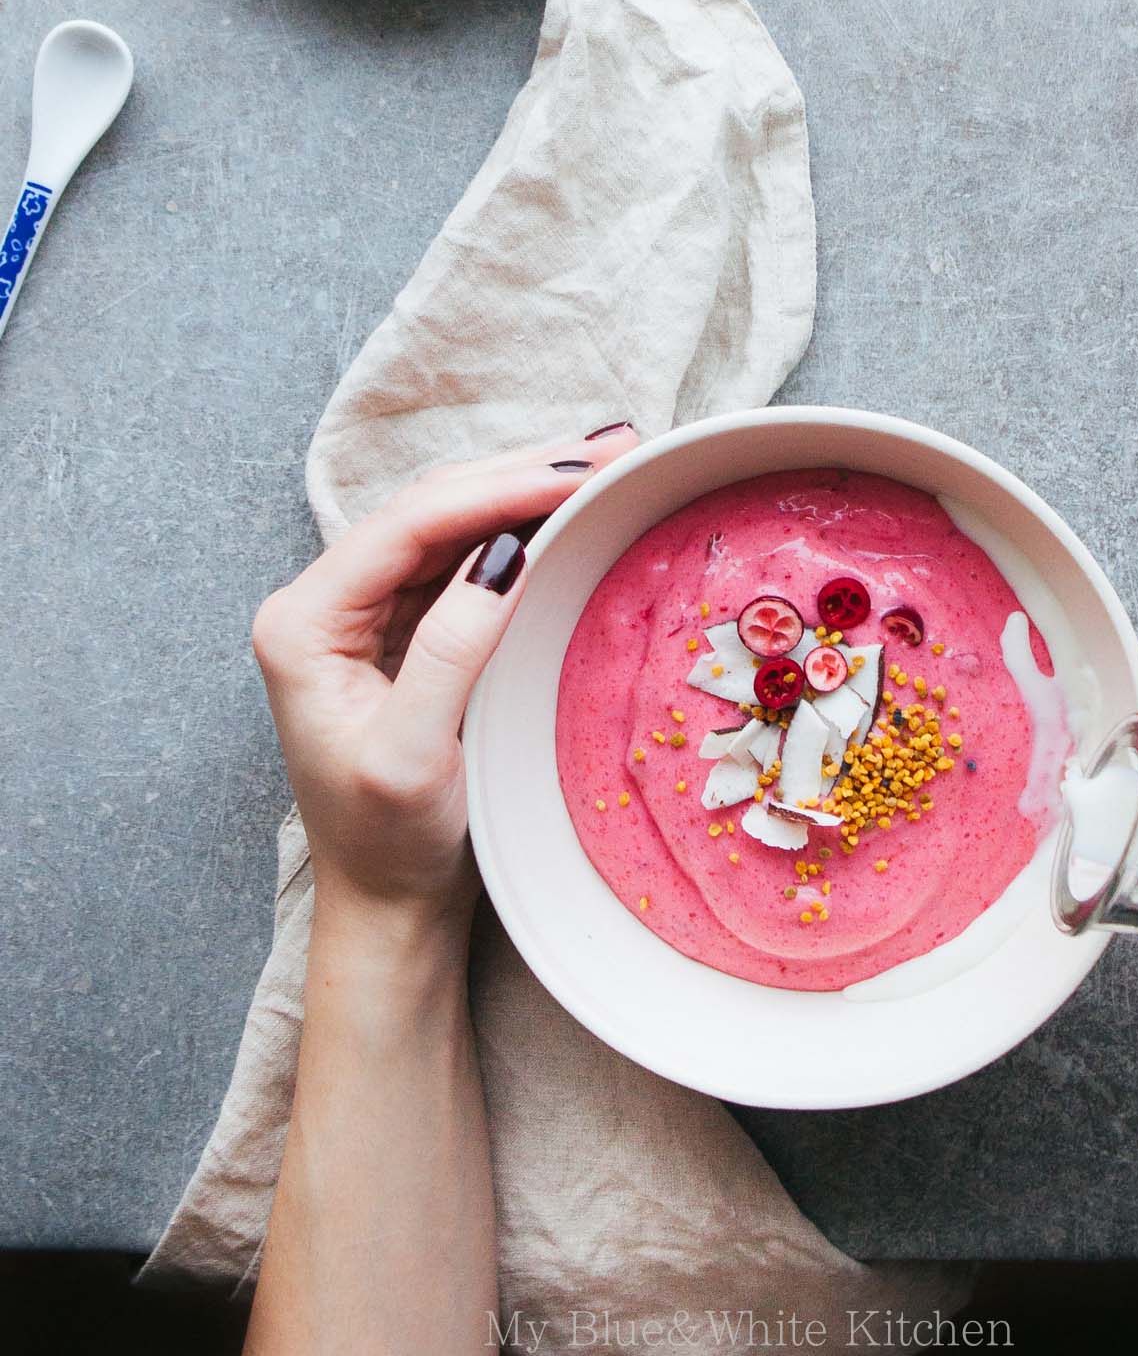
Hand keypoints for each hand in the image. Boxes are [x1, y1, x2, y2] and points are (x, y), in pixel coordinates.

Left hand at [251, 426, 638, 931]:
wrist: (386, 908)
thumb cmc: (389, 847)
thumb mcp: (413, 758)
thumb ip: (451, 650)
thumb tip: (505, 554)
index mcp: (304, 623)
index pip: (410, 525)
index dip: (498, 488)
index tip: (579, 472)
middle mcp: (324, 602)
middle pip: (432, 507)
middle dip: (522, 471)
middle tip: (614, 447)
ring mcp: (365, 612)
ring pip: (453, 521)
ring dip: (527, 488)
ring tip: (608, 459)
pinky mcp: (404, 628)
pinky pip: (465, 555)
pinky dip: (521, 525)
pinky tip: (571, 504)